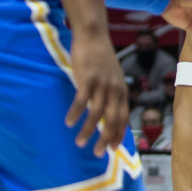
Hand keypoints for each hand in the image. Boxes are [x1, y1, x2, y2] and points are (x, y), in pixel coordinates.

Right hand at [65, 32, 128, 157]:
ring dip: (88, 131)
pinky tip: (68, 122)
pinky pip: (81, 101)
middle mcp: (115, 89)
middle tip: (97, 153)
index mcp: (122, 90)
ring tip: (79, 142)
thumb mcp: (112, 78)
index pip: (123, 117)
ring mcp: (102, 84)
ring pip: (96, 114)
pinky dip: (75, 114)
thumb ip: (111, 95)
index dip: (118, 134)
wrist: (93, 36)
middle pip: (112, 120)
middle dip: (105, 139)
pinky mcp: (88, 78)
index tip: (112, 149)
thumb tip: (106, 114)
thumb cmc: (101, 60)